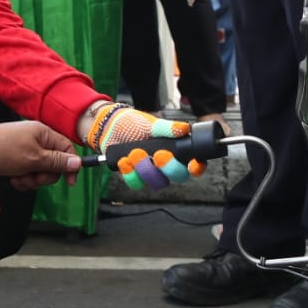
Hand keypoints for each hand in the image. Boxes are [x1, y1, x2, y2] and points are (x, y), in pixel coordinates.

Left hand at [0, 120, 81, 180]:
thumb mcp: (33, 158)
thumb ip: (57, 162)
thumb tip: (77, 162)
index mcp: (43, 134)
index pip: (67, 149)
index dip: (70, 165)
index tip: (69, 181)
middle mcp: (36, 141)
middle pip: (54, 164)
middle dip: (45, 176)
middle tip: (33, 176)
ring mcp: (24, 152)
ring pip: (40, 172)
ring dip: (31, 180)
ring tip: (19, 178)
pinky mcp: (14, 162)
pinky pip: (27, 175)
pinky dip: (22, 180)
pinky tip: (12, 179)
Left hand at [82, 104, 203, 191]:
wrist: (110, 128)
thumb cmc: (134, 124)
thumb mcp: (151, 123)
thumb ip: (168, 128)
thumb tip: (184, 129)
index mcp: (175, 151)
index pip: (193, 164)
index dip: (197, 167)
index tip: (192, 165)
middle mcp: (166, 165)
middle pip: (178, 177)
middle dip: (169, 168)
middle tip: (159, 154)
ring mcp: (151, 172)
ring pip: (157, 182)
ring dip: (145, 169)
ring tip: (135, 152)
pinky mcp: (135, 177)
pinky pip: (137, 183)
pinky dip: (129, 172)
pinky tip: (124, 160)